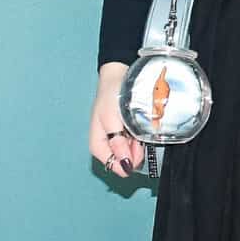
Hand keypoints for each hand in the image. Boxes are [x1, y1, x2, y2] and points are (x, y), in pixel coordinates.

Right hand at [90, 61, 143, 178]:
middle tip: (139, 140)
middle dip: (133, 153)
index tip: (135, 158)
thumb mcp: (111, 119)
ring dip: (138, 146)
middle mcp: (106, 143)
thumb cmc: (110, 95)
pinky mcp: (126, 132)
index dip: (124, 163)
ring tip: (139, 132)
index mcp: (97, 142)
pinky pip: (135, 143)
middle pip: (122, 159)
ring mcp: (117, 138)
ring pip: (130, 152)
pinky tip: (141, 131)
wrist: (119, 76)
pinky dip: (140, 139)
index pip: (110, 163)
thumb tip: (124, 162)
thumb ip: (116, 141)